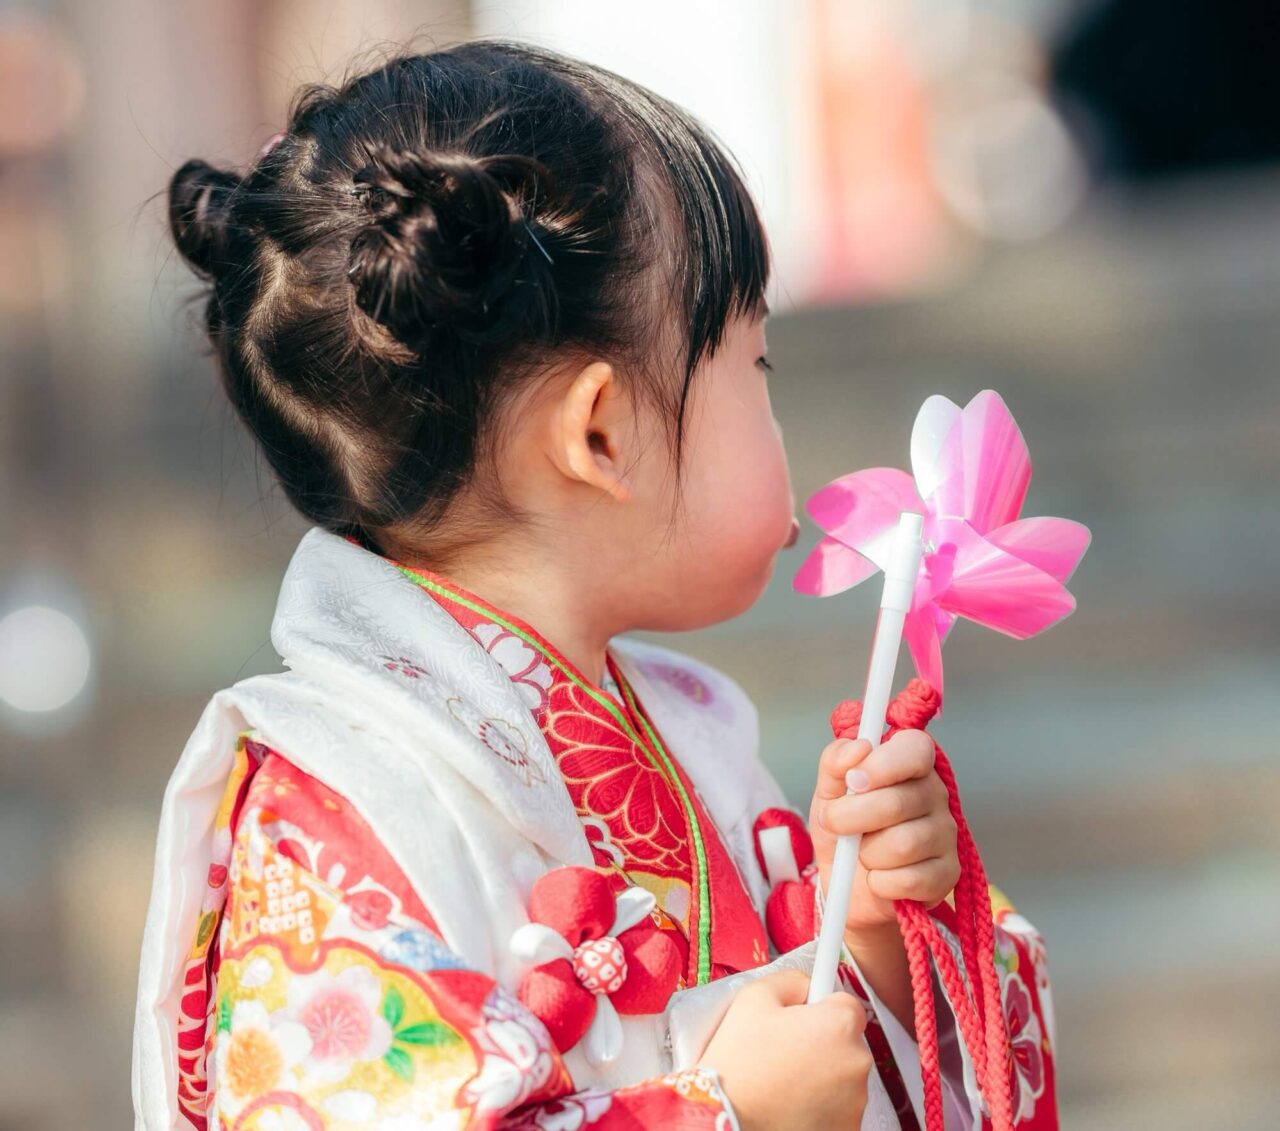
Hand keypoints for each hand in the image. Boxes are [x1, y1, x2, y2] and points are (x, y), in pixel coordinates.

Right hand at [698, 970, 870, 1130]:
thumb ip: (791, 980)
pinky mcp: (847, 1129)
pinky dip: (819, 1104)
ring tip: (780, 1080)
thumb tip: (807, 984)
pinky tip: (789, 1103)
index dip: (819, 1007)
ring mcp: (855, 1102)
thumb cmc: (739, 1062)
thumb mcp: (754, 997)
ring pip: (841, 1075)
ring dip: (820, 1074)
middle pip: (845, 1041)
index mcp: (839, 1024)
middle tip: (782, 1050)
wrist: (726, 1119)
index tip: (803, 1017)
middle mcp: (857, 1063)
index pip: (845, 1003)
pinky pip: (837, 1106)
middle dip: (820, 1041)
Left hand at [809, 729, 959, 934]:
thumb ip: (836, 763)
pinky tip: (879, 877)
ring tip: (863, 853)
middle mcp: (935, 794)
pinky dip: (880, 883)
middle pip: (896, 803)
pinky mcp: (948, 873)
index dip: (883, 764)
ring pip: (902, 845)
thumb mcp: (828, 791)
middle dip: (850, 817)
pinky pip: (909, 880)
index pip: (916, 748)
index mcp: (910, 764)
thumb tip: (858, 748)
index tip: (853, 781)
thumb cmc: (843, 826)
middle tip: (834, 823)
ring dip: (867, 854)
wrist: (847, 882)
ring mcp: (946, 834)